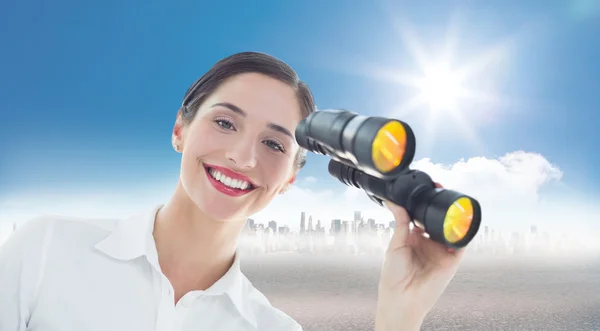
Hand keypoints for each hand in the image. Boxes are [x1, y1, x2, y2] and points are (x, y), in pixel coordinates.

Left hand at [374, 182, 465, 330]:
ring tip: (451, 202)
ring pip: (450, 230)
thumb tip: (392, 201)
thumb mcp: (395, 244)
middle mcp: (429, 243)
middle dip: (440, 207)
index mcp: (414, 238)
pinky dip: (463, 234)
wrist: (401, 298)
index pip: (422, 217)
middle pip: (437, 221)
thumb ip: (400, 222)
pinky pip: (461, 245)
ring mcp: (441, 252)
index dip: (424, 204)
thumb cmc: (394, 276)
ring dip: (453, 217)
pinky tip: (461, 222)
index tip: (425, 189)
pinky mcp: (452, 261)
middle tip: (439, 189)